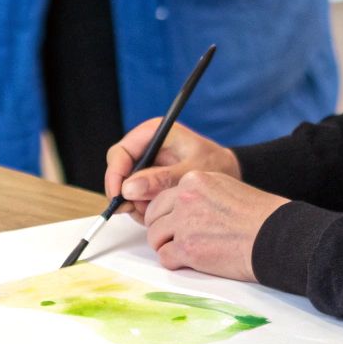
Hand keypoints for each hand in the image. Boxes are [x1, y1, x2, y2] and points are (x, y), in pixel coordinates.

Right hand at [104, 118, 240, 221]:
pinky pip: (136, 196)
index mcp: (153, 133)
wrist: (228, 175)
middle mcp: (145, 147)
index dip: (114, 175)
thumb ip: (161, 180)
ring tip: (159, 210)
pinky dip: (144, 208)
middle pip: (119, 173)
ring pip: (125, 188)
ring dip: (137, 205)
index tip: (119, 196)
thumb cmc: (215, 165)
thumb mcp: (190, 172)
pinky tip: (161, 210)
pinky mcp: (149, 179)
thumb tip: (129, 188)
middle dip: (127, 195)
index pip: (120, 153)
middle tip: (141, 211)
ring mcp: (146, 164)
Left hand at [143, 171, 287, 281]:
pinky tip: (192, 262)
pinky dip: (175, 263)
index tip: (175, 225)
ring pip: (155, 237)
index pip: (163, 197)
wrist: (277, 236)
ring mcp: (184, 222)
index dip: (168, 215)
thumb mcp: (225, 189)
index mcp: (194, 179)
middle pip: (154, 216)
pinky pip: (165, 257)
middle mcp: (185, 197)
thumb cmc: (260, 216)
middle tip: (176, 241)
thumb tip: (179, 209)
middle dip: (162, 230)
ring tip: (188, 253)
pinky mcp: (187, 248)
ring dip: (167, 247)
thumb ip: (199, 195)